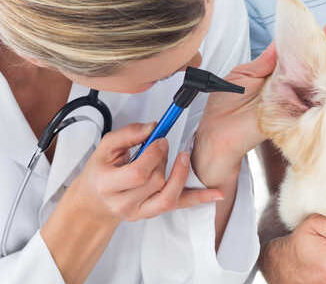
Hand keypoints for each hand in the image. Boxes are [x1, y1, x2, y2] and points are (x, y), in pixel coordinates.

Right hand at [73, 122, 223, 221]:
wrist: (94, 202)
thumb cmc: (100, 173)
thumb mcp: (105, 148)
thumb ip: (128, 134)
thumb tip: (153, 127)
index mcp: (108, 184)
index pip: (138, 173)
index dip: (154, 154)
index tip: (159, 139)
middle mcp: (124, 202)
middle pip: (155, 182)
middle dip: (163, 160)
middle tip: (164, 146)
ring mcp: (140, 211)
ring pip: (168, 197)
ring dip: (180, 174)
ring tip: (183, 158)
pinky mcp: (153, 213)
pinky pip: (180, 206)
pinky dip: (200, 198)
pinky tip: (217, 193)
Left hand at [193, 24, 325, 187]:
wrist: (218, 132)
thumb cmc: (225, 104)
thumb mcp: (242, 74)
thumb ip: (263, 61)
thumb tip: (278, 43)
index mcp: (271, 72)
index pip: (291, 53)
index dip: (305, 40)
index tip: (322, 27)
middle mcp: (283, 85)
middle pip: (306, 66)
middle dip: (320, 50)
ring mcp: (289, 99)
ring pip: (310, 83)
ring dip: (321, 69)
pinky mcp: (290, 115)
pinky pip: (308, 104)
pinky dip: (317, 94)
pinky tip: (324, 79)